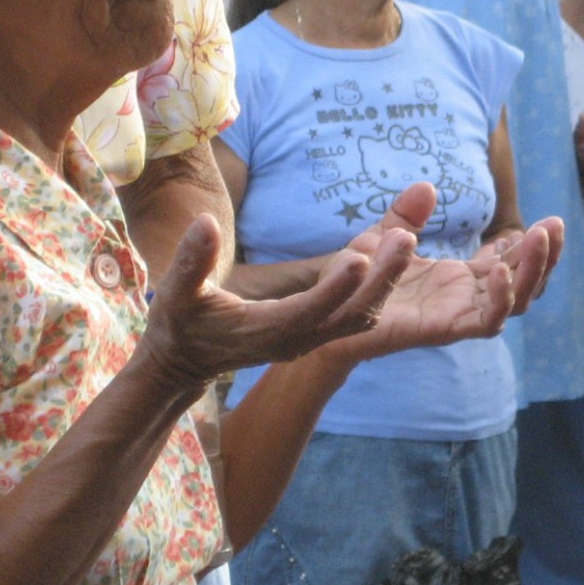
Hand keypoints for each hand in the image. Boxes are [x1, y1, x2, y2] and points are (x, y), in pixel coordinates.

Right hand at [137, 214, 416, 391]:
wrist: (186, 361)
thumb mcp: (175, 292)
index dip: (334, 288)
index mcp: (265, 331)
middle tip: (407, 238)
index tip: (360, 256)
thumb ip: (190, 261)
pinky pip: (357, 313)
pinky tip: (393, 253)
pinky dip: (379, 287)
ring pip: (361, 316)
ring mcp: (310, 339)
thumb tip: (204, 223)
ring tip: (407, 238)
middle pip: (351, 315)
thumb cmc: (180, 323)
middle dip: (381, 280)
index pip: (308, 310)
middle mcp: (297, 339)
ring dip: (386, 282)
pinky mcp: (316, 332)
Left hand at [331, 212, 565, 363]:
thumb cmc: (356, 278)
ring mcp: (458, 316)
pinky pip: (485, 322)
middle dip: (545, 257)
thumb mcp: (382, 236)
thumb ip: (405, 213)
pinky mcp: (444, 331)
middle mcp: (465, 300)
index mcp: (460, 280)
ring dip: (532, 272)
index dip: (530, 247)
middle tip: (555, 224)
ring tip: (540, 237)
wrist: (326, 309)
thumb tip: (428, 187)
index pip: (511, 265)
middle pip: (524, 285)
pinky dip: (500, 298)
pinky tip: (500, 268)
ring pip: (515, 303)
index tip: (546, 222)